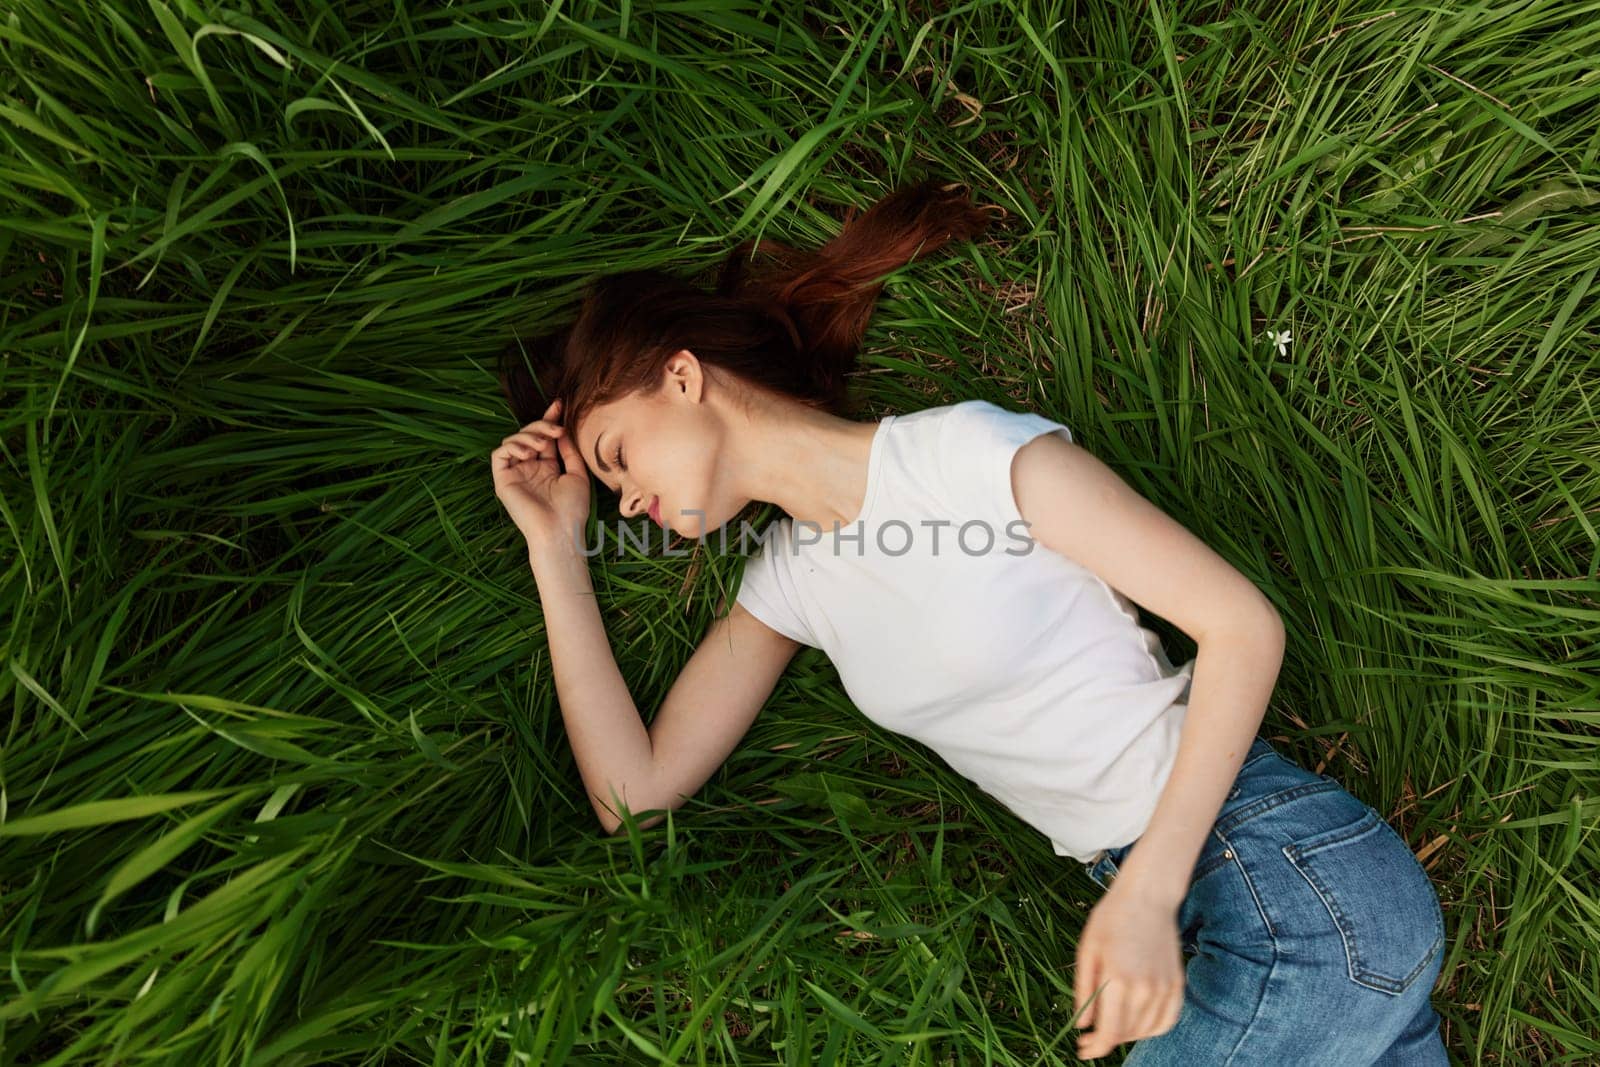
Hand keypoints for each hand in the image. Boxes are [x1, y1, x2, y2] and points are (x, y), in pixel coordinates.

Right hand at [490, 398, 589, 546]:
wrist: (560, 531)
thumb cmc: (572, 509)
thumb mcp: (577, 474)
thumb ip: (568, 451)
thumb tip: (563, 430)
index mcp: (546, 468)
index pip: (544, 438)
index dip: (549, 419)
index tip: (559, 405)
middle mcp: (528, 469)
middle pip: (528, 435)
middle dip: (541, 426)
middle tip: (556, 430)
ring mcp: (515, 475)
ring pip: (512, 441)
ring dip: (528, 435)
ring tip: (543, 444)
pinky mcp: (502, 481)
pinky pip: (499, 454)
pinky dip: (512, 446)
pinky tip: (529, 452)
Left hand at [1073, 880, 1185, 1058]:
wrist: (1147, 897)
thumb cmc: (1111, 919)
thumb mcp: (1086, 951)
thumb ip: (1083, 991)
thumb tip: (1082, 1026)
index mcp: (1117, 980)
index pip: (1109, 1033)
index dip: (1095, 1048)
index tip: (1083, 1050)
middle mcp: (1144, 989)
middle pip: (1125, 1034)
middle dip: (1106, 1040)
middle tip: (1090, 1035)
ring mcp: (1164, 988)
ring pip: (1145, 1031)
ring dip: (1126, 1034)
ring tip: (1111, 1023)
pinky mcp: (1177, 985)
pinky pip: (1166, 1021)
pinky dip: (1151, 1029)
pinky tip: (1136, 1022)